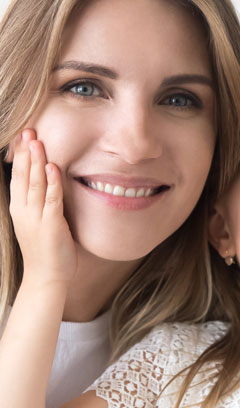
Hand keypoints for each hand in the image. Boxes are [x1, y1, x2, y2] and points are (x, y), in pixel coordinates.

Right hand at [9, 129, 75, 287]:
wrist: (47, 277)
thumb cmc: (47, 250)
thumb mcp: (38, 222)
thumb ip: (41, 203)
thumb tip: (48, 183)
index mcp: (20, 209)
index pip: (18, 177)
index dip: (20, 156)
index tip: (23, 136)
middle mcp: (24, 211)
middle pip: (23, 176)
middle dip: (26, 152)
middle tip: (28, 130)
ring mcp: (36, 217)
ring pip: (35, 184)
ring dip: (37, 161)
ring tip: (38, 141)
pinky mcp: (51, 224)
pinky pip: (51, 199)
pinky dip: (52, 182)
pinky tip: (53, 167)